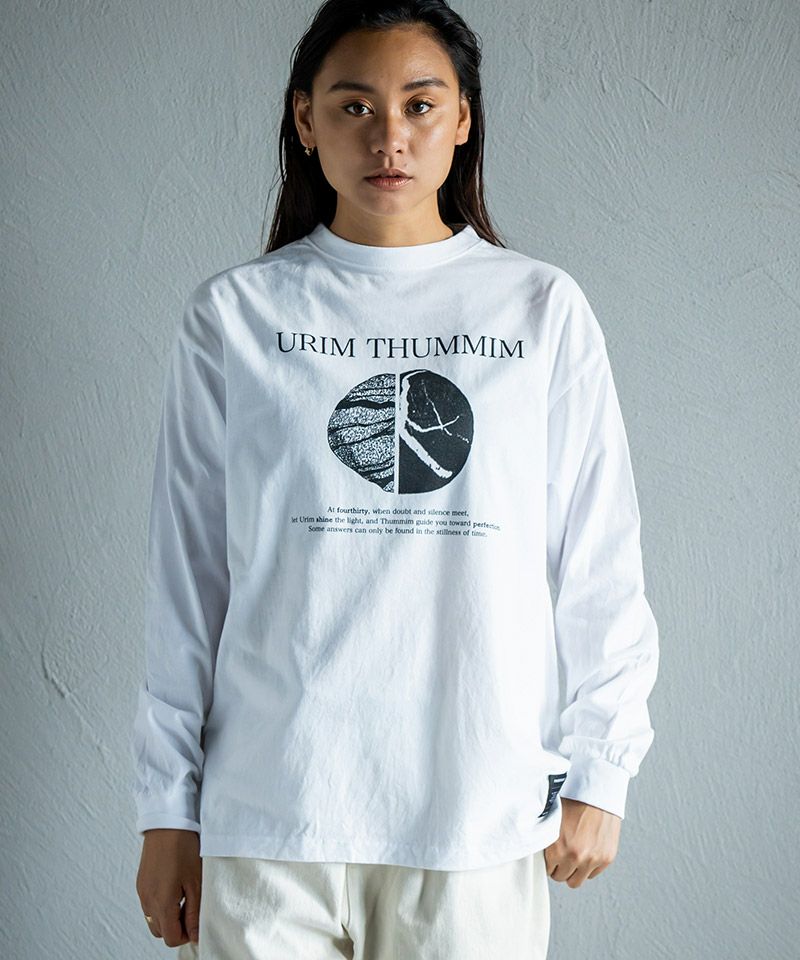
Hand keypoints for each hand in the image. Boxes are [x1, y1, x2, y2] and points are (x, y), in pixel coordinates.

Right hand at [136, 829, 201, 946]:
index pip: (171, 938)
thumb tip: (196, 935)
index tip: (197, 922)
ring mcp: (141, 893)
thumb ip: (194, 912)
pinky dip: (161, 906)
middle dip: (177, 928)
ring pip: (154, 920)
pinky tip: (174, 888)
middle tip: (192, 909)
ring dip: (168, 918)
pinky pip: (149, 906)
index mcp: (162, 903)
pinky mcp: (140, 884)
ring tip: (184, 898)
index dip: (187, 936)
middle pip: (161, 932)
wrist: (167, 824)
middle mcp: (147, 902)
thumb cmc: (184, 848)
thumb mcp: (195, 882)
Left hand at [543, 798, 620, 887]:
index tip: (552, 856)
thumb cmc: (573, 800)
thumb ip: (545, 836)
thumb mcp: (552, 817)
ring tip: (573, 857)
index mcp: (558, 847)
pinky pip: (592, 874)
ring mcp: (592, 859)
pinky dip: (588, 867)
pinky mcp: (606, 858)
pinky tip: (586, 852)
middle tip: (561, 857)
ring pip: (577, 881)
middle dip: (560, 868)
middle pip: (562, 878)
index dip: (550, 862)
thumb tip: (534, 843)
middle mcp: (575, 856)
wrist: (598, 792)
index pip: (548, 870)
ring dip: (574, 871)